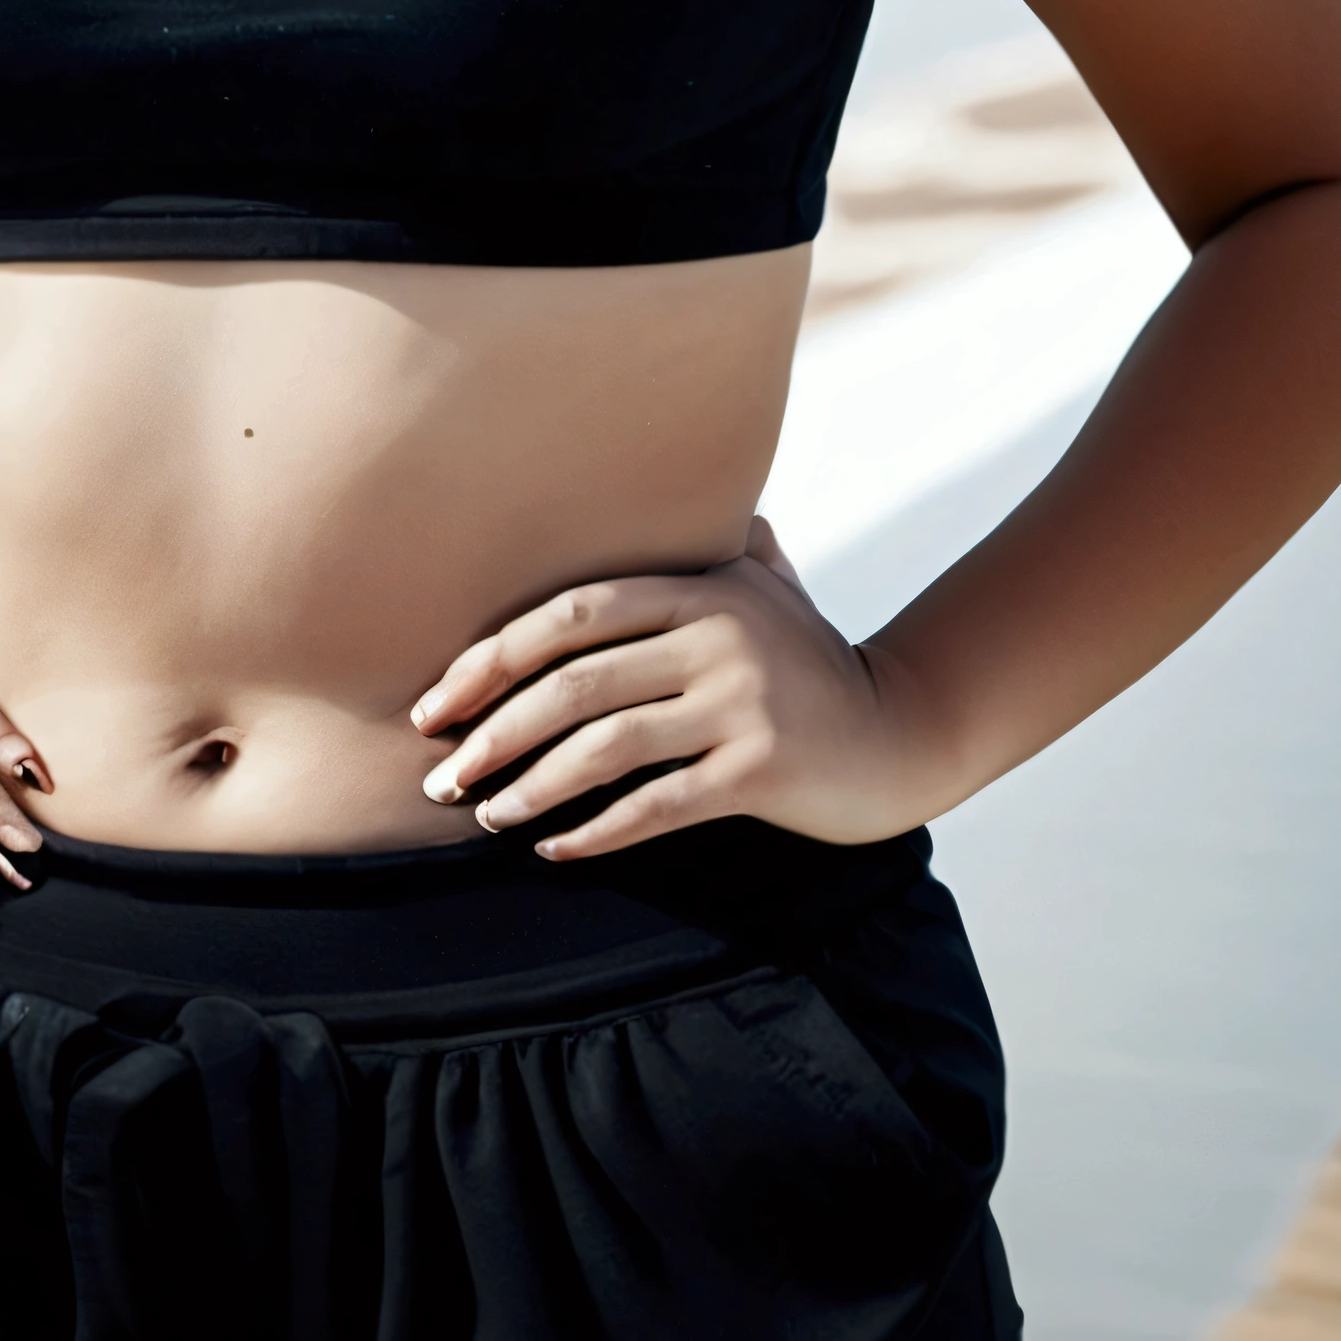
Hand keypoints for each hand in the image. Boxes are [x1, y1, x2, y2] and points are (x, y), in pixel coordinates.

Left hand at [410, 520, 938, 856]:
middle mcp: (719, 635)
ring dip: (530, 787)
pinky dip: (595, 832)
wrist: (904, 733)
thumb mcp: (767, 588)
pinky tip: (554, 849)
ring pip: (605, 747)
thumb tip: (675, 491)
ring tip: (486, 814)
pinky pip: (657, 805)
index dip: (491, 658)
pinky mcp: (763, 769)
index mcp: (701, 587)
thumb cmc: (812, 663)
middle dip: (492, 731)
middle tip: (439, 775)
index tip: (435, 702)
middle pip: (572, 682)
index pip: (569, 613)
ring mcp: (743, 702)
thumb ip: (714, 544)